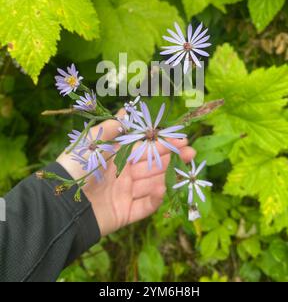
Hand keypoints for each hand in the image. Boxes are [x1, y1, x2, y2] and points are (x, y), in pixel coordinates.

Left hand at [57, 112, 195, 235]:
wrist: (61, 204)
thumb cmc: (75, 168)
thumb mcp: (92, 142)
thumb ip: (111, 127)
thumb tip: (126, 109)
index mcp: (117, 156)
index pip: (145, 147)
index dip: (163, 142)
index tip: (182, 137)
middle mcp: (124, 174)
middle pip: (153, 165)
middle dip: (172, 157)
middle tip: (190, 152)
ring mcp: (126, 194)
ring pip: (153, 183)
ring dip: (166, 177)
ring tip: (180, 169)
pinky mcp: (126, 213)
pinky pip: (145, 206)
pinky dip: (155, 199)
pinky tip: (161, 189)